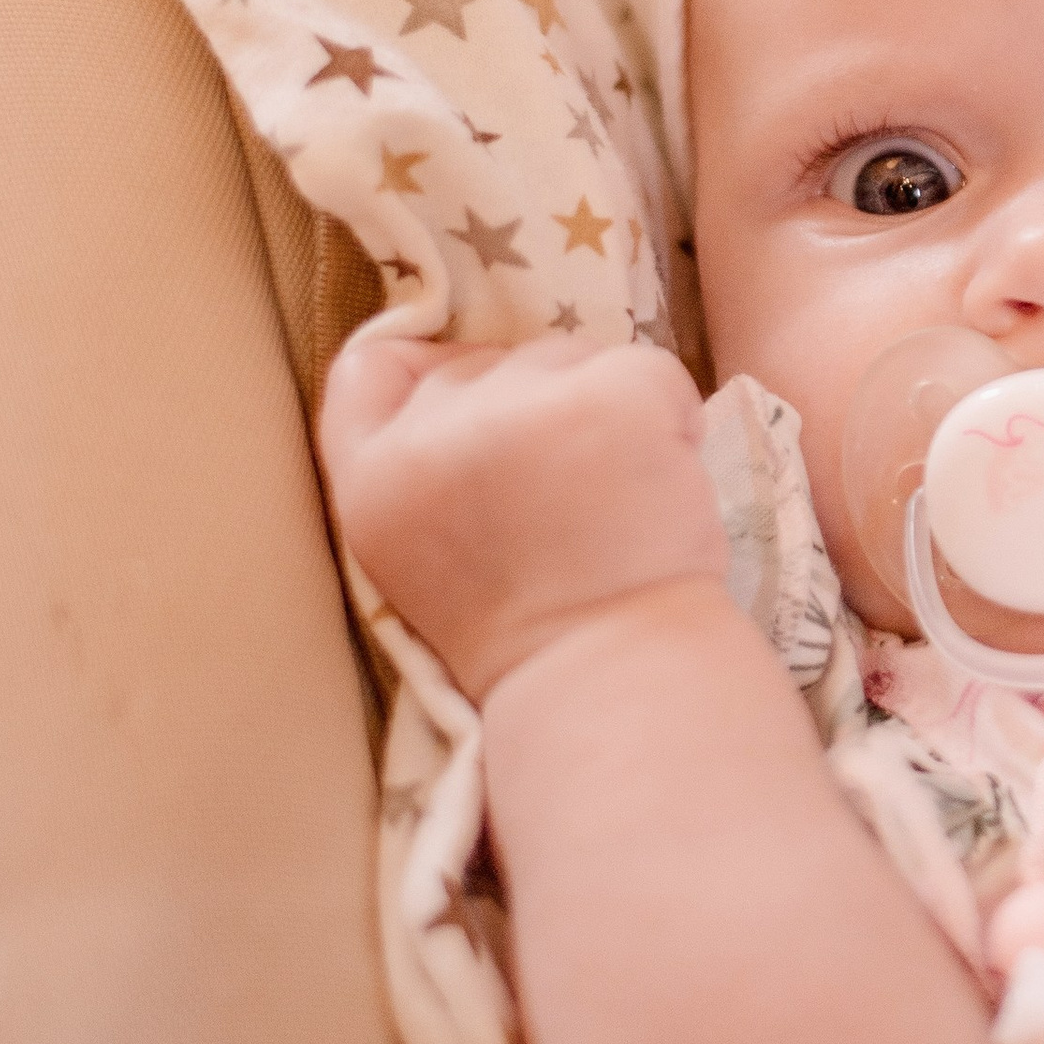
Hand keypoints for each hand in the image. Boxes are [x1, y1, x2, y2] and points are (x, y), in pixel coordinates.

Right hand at [319, 327, 724, 699]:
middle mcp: (431, 437)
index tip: (481, 409)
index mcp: (374, 483)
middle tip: (570, 497)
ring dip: (605, 413)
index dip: (427, 369)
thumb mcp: (424, 561)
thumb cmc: (535, 637)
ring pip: (570, 359)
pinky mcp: (606, 399)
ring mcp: (520, 410)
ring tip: (618, 501)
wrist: (612, 684)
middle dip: (534, 409)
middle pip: (485, 363)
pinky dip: (672, 417)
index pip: (370, 368)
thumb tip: (484, 378)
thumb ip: (428, 468)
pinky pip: (648, 369)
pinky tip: (665, 486)